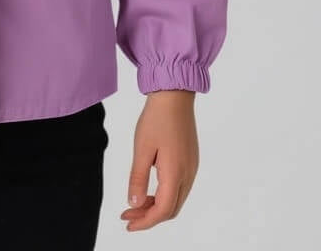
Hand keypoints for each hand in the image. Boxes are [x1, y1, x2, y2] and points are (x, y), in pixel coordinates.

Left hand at [119, 90, 198, 231]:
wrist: (174, 95)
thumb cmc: (156, 119)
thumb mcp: (142, 149)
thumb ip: (138, 179)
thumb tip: (135, 204)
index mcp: (176, 173)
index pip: (163, 210)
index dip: (146, 222)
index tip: (128, 224)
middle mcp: (188, 174)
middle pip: (171, 209)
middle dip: (149, 217)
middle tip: (127, 215)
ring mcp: (192, 167)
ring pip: (176, 199)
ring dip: (156, 206)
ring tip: (135, 204)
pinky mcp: (191, 160)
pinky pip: (179, 187)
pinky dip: (164, 195)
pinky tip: (150, 190)